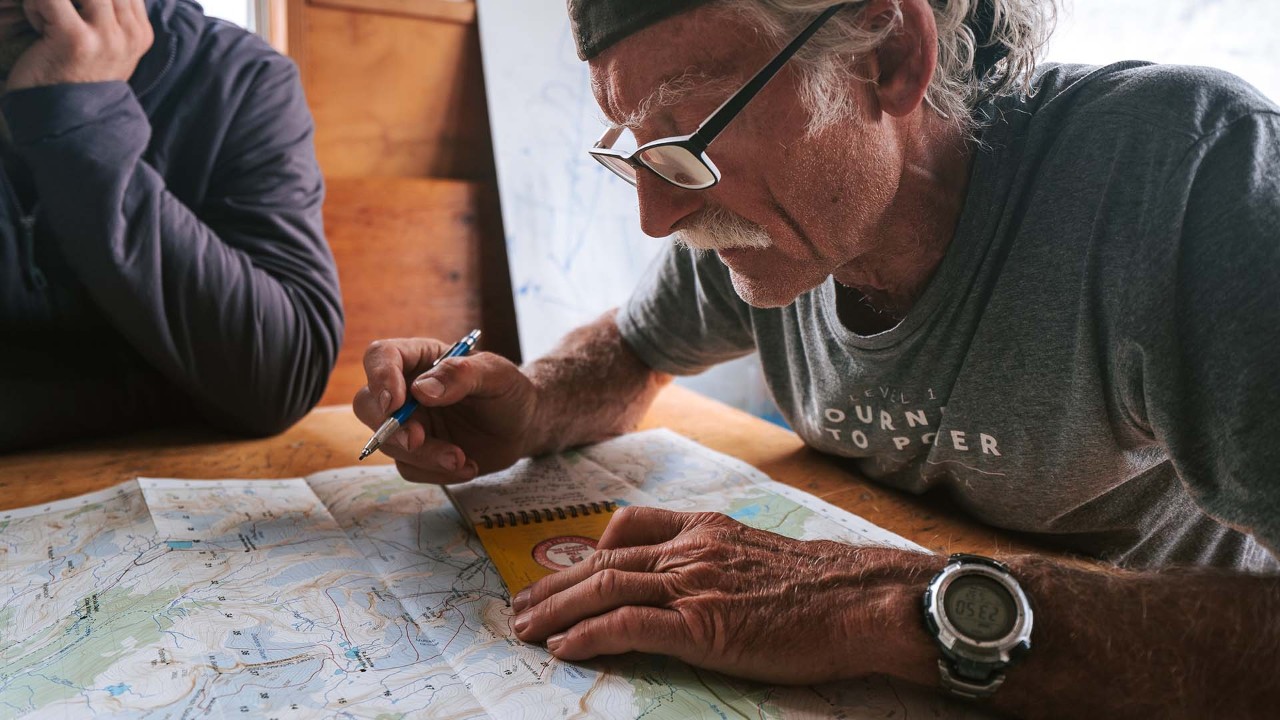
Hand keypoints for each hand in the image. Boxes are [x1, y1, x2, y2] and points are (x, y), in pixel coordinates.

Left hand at [6, 0, 153, 90]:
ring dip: (54, 0)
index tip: (75, 15)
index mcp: (141, 33)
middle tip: (58, 15)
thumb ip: (112, 17)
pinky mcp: (76, 39)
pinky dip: (35, 7)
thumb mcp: (107, 49)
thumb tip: (99, 1)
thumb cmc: (77, 80)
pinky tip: (39, 28)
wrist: (65, 121)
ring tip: (48, 19)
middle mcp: (130, 33)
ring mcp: (107, 36)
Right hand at [353, 337, 540, 483]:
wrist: (524, 426)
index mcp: (420, 358)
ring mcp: (409, 423)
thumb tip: (421, 390)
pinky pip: (410, 468)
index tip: (395, 402)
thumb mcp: (496, 375)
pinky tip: (468, 466)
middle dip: (390, 427)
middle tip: (418, 441)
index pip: (380, 357)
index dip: (379, 378)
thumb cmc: (509, 391)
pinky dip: (437, 473)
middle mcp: (405, 390)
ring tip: (462, 459)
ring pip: (389, 443)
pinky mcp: (418, 453)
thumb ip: (461, 375)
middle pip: (368, 405)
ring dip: (424, 456)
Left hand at [510, 506, 942, 683]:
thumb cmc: (823, 586)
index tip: (565, 571)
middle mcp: (690, 550)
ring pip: (605, 587)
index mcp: (705, 530)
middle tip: (521, 608)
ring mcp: (693, 586)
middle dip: (555, 585)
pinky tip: (564, 649)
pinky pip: (628, 626)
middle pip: (603, 560)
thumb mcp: (763, 554)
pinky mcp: (701, 626)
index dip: (588, 550)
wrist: (860, 599)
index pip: (629, 527)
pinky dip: (589, 635)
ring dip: (556, 610)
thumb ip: (721, 557)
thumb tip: (700, 580)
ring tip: (525, 630)